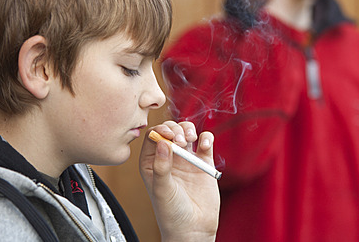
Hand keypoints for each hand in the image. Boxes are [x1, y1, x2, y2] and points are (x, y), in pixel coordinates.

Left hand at [139, 121, 219, 241]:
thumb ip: (161, 166)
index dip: (160, 130)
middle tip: (180, 140)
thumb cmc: (171, 213)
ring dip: (189, 130)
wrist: (193, 229)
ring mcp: (186, 159)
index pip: (153, 136)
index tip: (168, 135)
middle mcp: (168, 157)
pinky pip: (205, 142)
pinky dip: (206, 138)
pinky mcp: (203, 163)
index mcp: (151, 162)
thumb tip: (162, 142)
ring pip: (186, 132)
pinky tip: (204, 146)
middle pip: (170, 130)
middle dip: (175, 129)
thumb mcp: (162, 190)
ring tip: (191, 139)